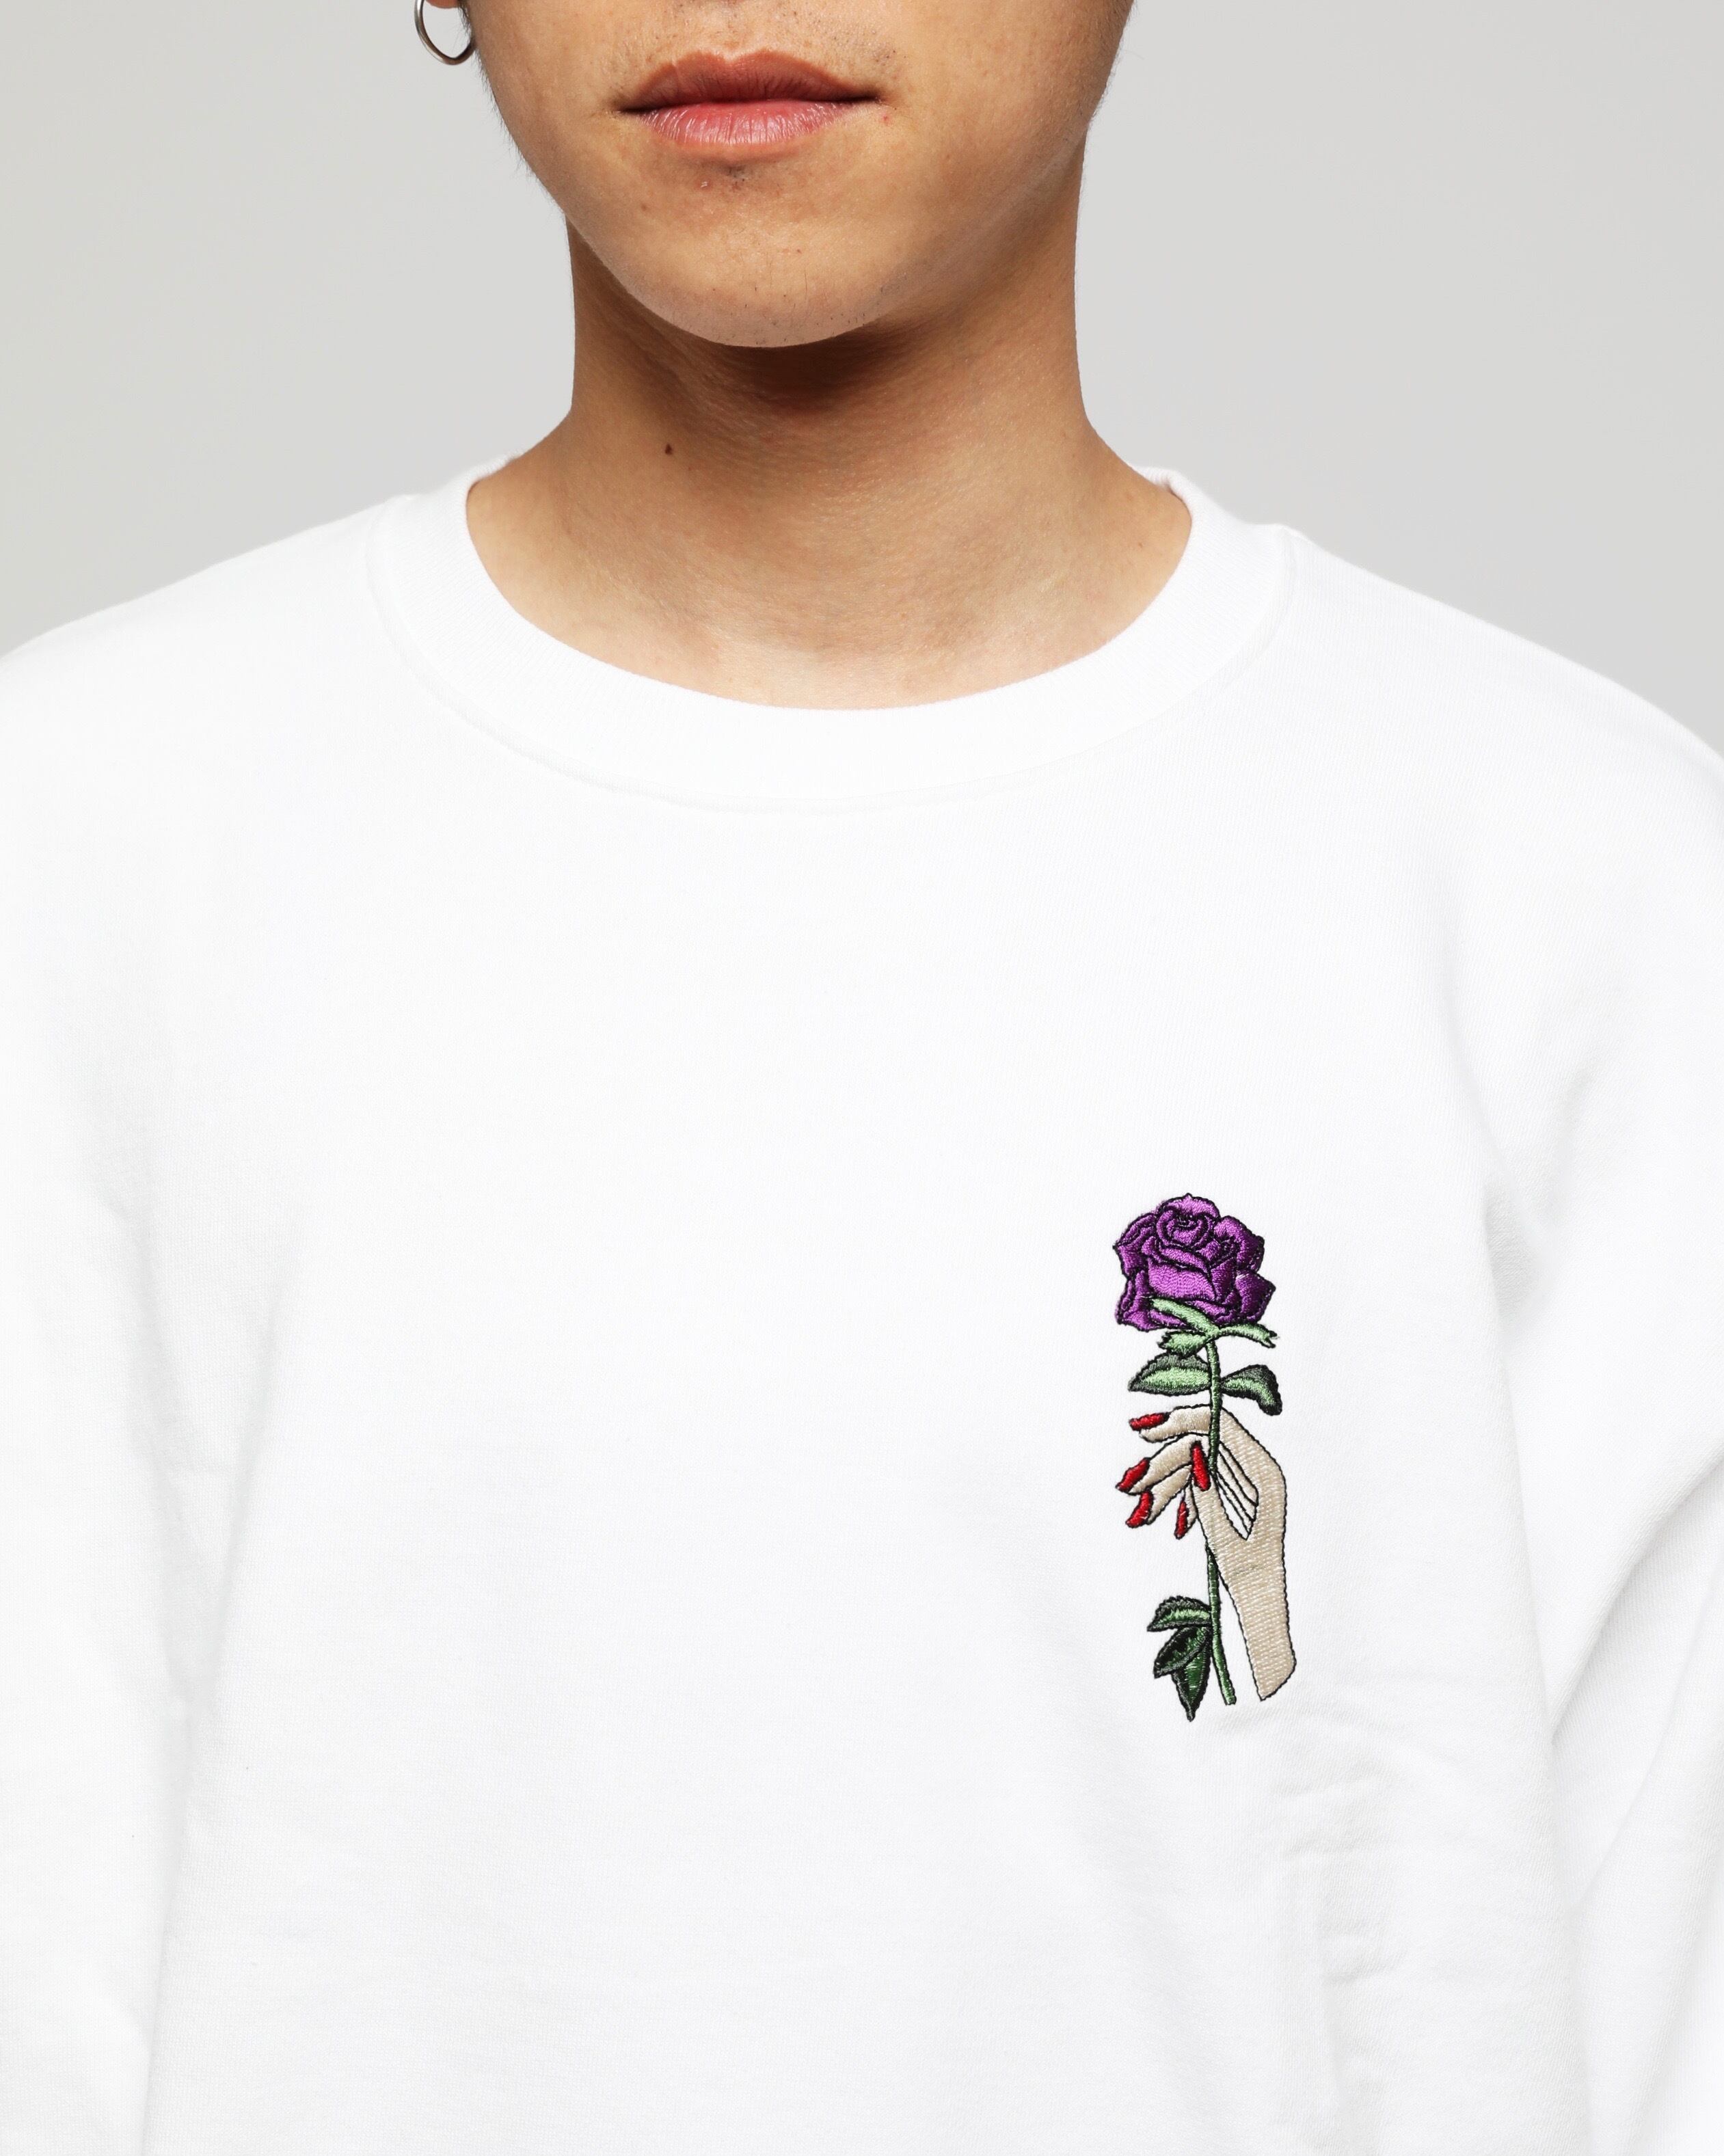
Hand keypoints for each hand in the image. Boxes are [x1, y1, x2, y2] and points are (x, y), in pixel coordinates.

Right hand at [1118, 1406, 1295, 1699]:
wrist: (1260, 1606)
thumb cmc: (1251, 1579)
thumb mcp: (1226, 1539)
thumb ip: (1210, 1493)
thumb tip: (1195, 1450)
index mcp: (1265, 1474)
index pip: (1221, 1425)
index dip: (1182, 1421)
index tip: (1145, 1431)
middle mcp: (1254, 1470)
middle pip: (1200, 1445)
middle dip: (1163, 1465)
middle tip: (1129, 1487)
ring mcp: (1240, 1481)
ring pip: (1192, 1465)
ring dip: (1163, 1486)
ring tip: (1140, 1514)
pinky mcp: (1228, 1493)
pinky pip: (1195, 1481)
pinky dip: (1175, 1497)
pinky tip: (1160, 1519)